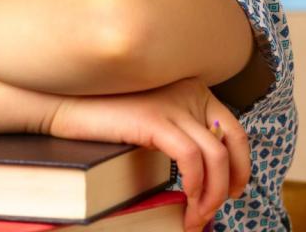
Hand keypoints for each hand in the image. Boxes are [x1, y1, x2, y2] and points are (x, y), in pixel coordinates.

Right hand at [46, 77, 249, 231]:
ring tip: (196, 217)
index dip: (242, 165)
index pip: (234, 130)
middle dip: (231, 184)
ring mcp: (173, 104)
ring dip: (212, 195)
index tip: (235, 190)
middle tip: (215, 210)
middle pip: (232, 144)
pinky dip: (196, 184)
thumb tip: (203, 174)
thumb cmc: (101, 119)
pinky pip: (191, 158)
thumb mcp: (150, 122)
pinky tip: (186, 200)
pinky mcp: (155, 119)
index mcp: (191, 89)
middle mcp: (188, 91)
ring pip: (216, 157)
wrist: (62, 105)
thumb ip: (178, 133)